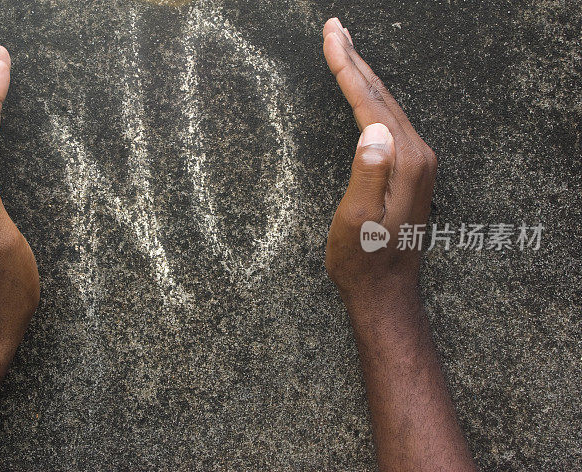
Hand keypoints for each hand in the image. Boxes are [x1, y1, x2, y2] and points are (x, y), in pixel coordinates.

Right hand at [322, 18, 436, 308]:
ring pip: (387, 105)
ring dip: (363, 75)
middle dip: (355, 60)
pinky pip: (389, 121)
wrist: (386, 292)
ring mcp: (417, 162)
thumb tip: (375, 131)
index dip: (347, 68)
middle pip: (382, 96)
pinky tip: (364, 94)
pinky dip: (371, 98)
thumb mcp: (357, 223)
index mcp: (404, 162)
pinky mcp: (410, 171)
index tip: (330, 38)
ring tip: (344, 50)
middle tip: (334, 28)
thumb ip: (368, 175)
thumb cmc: (363, 262)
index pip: (372, 103)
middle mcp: (417, 156)